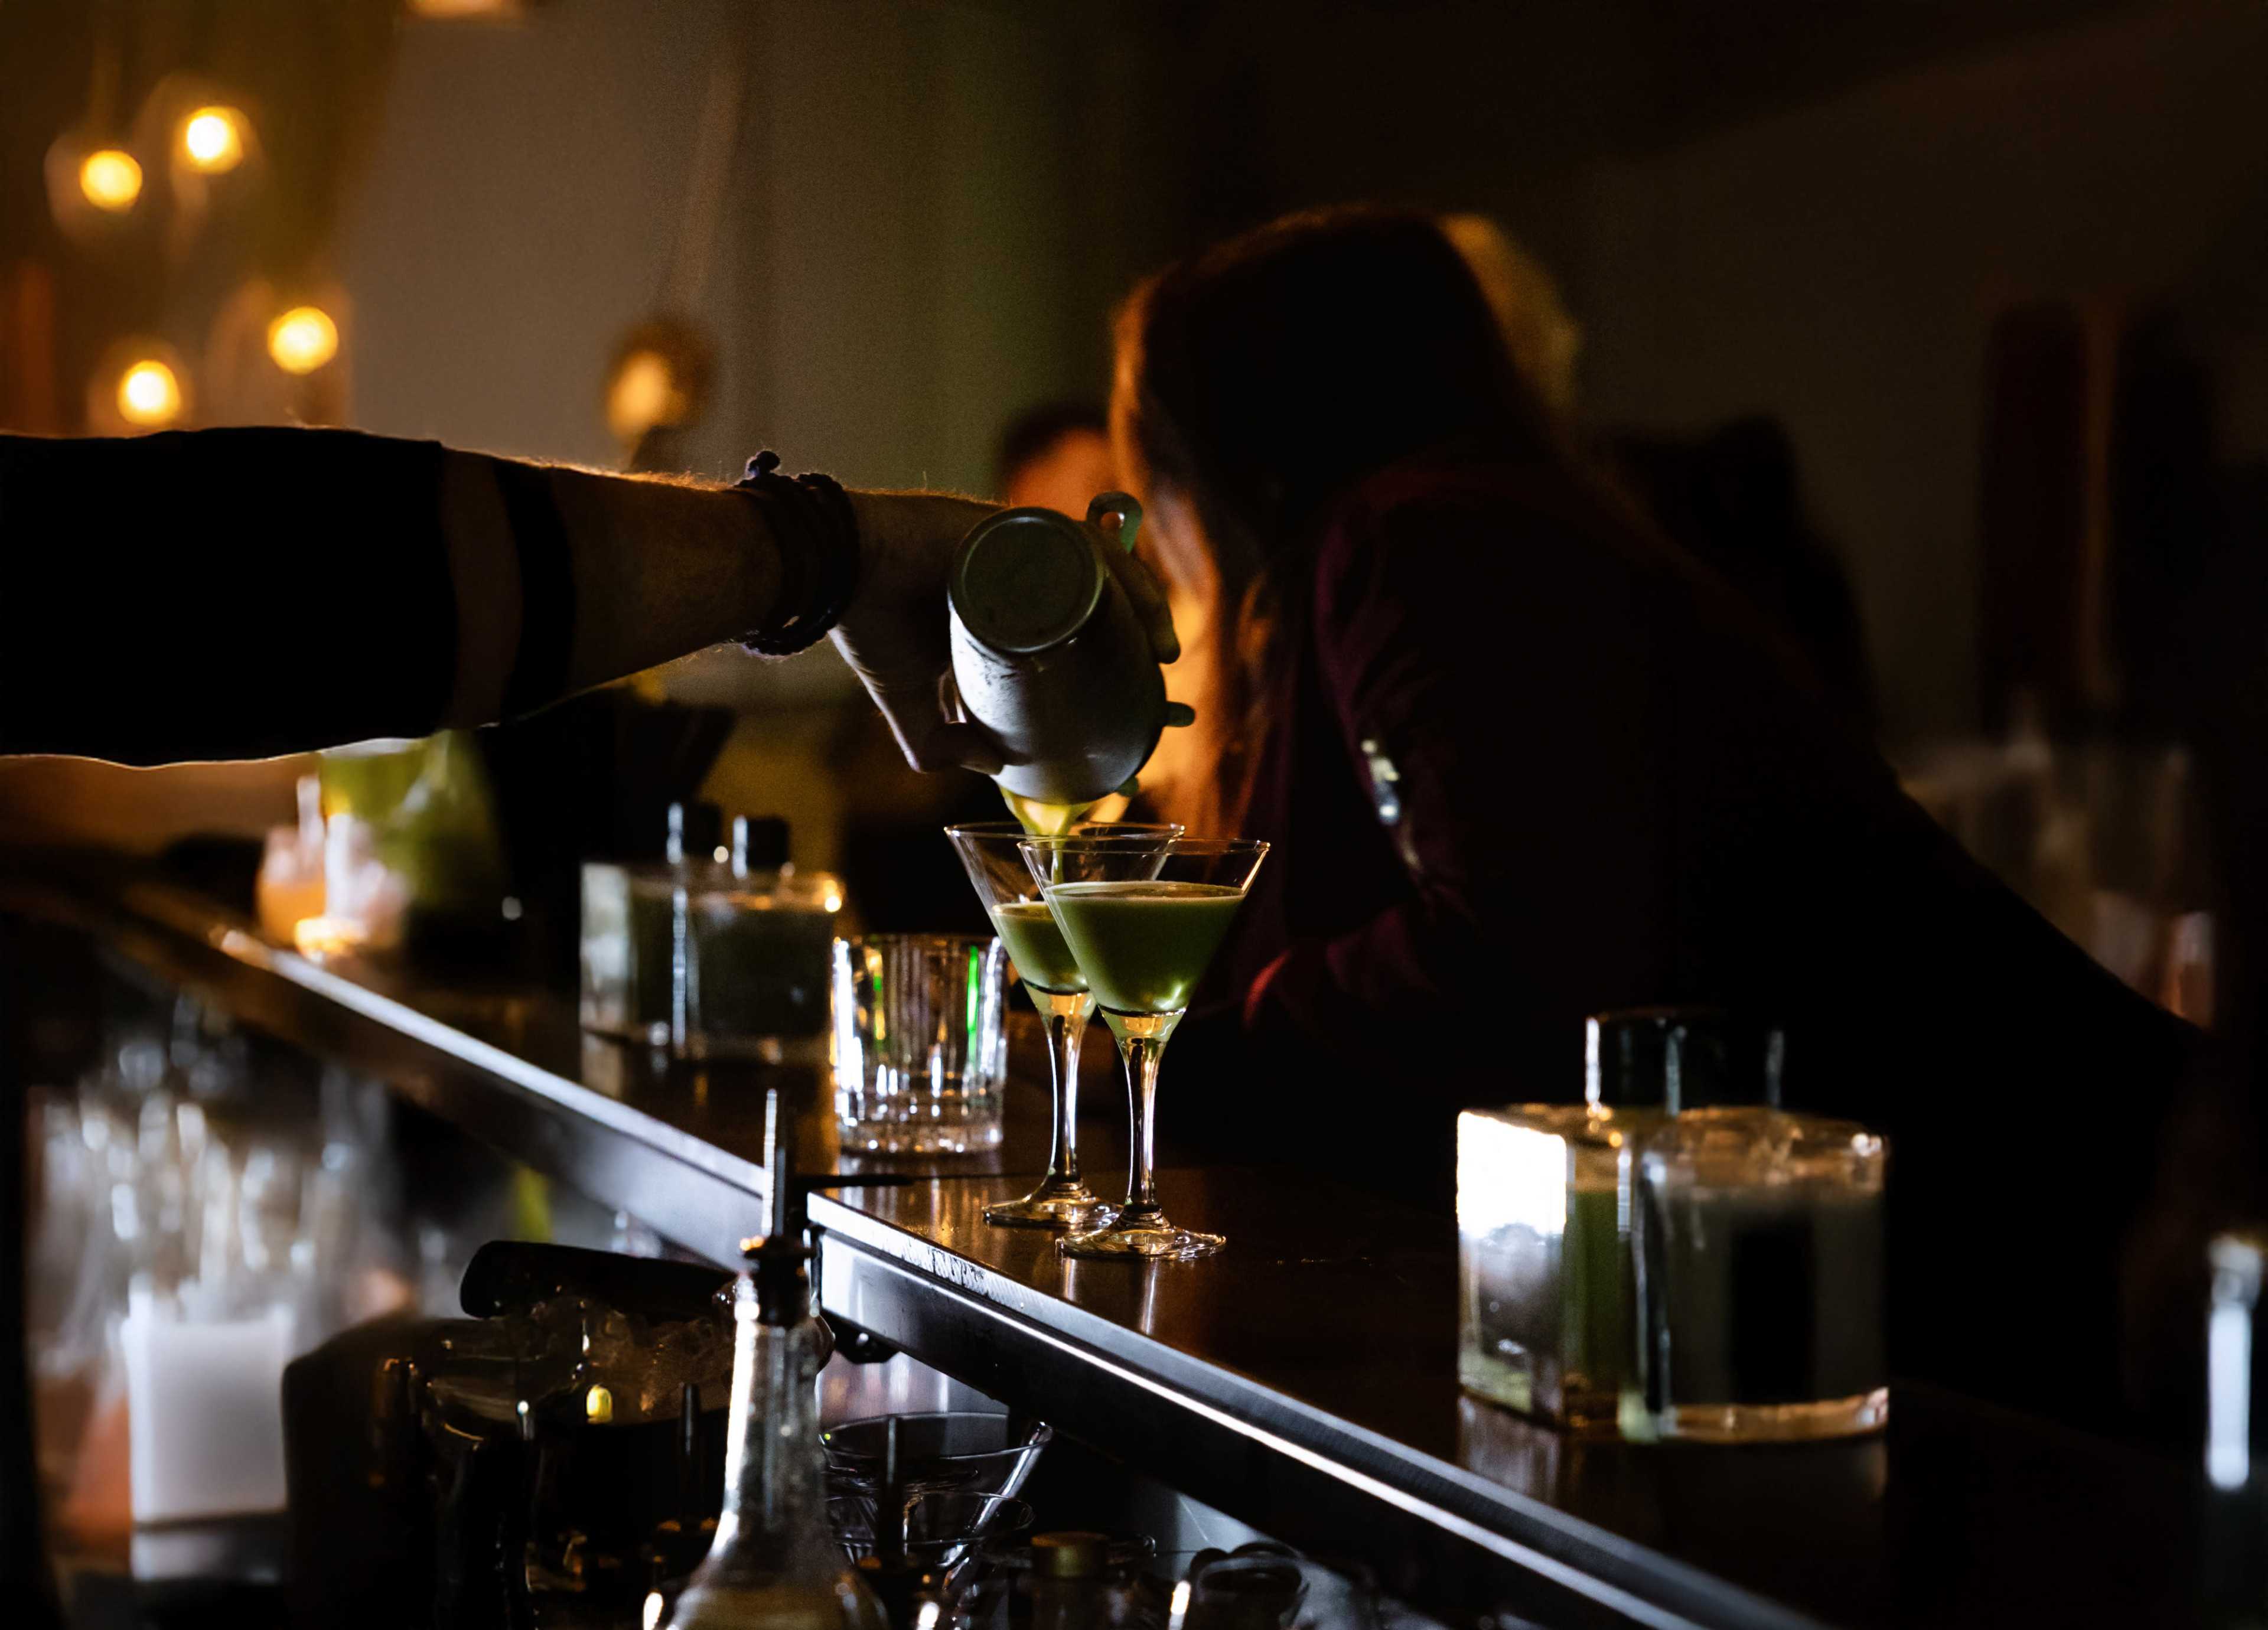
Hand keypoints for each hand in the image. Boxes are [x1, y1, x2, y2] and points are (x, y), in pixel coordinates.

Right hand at [834, 490, 1182, 774]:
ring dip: (1143, 612)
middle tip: (1166, 697)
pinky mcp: (1022, 530)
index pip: (1074, 644)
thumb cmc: (868, 624)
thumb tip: (994, 766)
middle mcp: (1023, 579)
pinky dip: (1122, 577)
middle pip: (1102, 610)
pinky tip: (1141, 613)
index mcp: (1005, 615)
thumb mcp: (907, 702)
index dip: (1112, 679)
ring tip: (1163, 654)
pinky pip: (1087, 547)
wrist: (835, 573)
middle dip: (1142, 648)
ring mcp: (1025, 552)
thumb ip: (939, 742)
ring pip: (1104, 577)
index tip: (1140, 721)